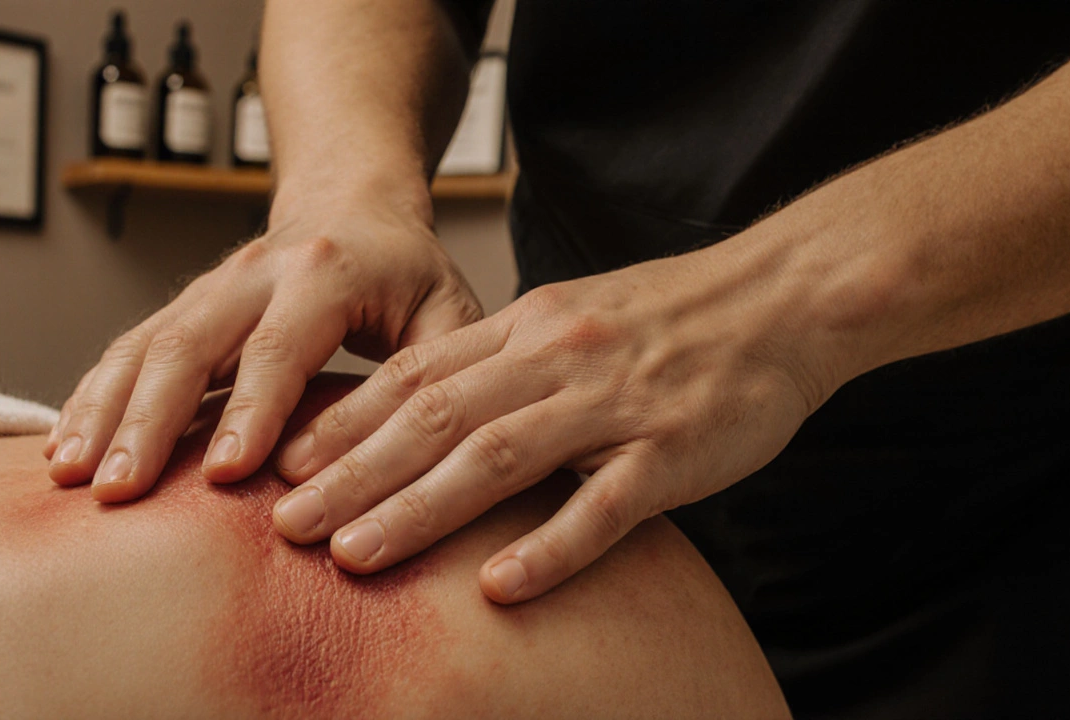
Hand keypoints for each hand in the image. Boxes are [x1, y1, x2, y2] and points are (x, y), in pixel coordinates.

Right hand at [42, 197, 481, 502]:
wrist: (353, 202)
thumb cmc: (407, 270)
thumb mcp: (448, 308)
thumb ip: (438, 372)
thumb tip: (407, 456)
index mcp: (325, 272)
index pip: (280, 347)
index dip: (251, 411)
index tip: (226, 475)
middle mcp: (254, 273)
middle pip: (187, 344)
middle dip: (148, 420)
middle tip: (118, 490)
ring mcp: (209, 287)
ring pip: (142, 345)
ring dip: (102, 411)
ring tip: (71, 476)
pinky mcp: (184, 307)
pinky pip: (126, 349)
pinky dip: (92, 397)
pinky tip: (65, 445)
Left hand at [269, 235, 846, 602]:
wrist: (784, 297)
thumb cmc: (672, 315)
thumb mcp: (573, 314)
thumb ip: (503, 356)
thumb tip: (427, 405)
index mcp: (528, 325)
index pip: (416, 375)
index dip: (346, 423)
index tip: (285, 465)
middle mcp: (557, 358)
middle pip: (435, 419)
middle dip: (352, 475)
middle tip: (285, 525)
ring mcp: (613, 405)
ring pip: (497, 458)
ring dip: (418, 509)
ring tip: (353, 556)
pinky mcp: (671, 451)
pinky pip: (602, 505)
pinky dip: (546, 546)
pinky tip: (498, 588)